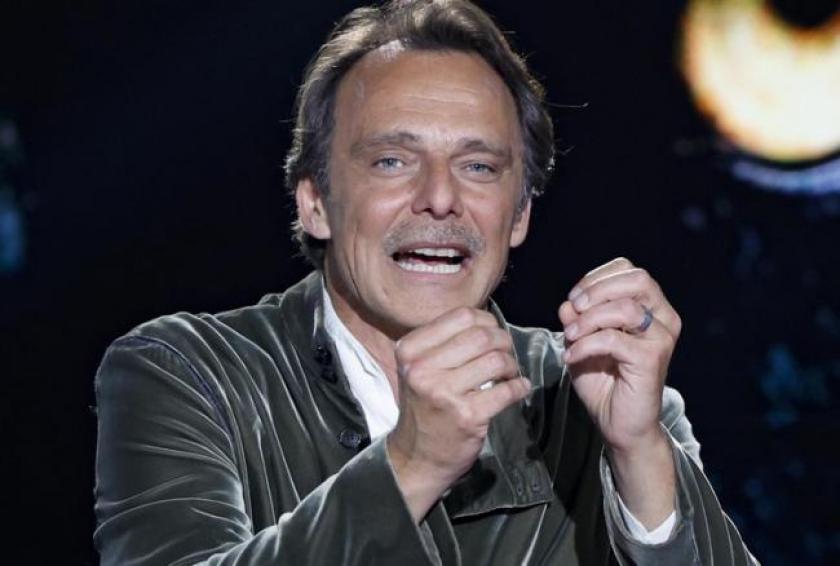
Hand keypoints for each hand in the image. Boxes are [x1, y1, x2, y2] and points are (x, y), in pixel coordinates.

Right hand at [387, 307, 530, 522]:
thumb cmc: (423, 407)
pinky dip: (519, 387)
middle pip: (481, 336)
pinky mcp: (466, 416)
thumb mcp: (418, 368)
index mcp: (410, 350)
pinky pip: (506, 390)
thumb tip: (488, 322)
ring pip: (495, 360)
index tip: (493, 333)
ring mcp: (443, 393)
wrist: (415, 457)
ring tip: (510, 373)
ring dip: (512, 365)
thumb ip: (444, 342)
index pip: (461, 316)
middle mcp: (422, 369)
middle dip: (503, 342)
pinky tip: (519, 388)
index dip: (487, 321)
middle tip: (507, 353)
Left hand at [559, 257, 679, 526]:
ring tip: (570, 337)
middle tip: (574, 309)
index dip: (596, 278)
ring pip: (625, 307)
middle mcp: (663, 318)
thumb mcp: (582, 341)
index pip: (628, 270)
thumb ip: (576, 318)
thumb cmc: (604, 381)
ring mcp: (661, 338)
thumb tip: (567, 303)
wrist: (619, 424)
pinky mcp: (652, 359)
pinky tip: (571, 357)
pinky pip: (614, 339)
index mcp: (650, 308)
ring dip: (589, 319)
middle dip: (597, 289)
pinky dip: (586, 344)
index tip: (574, 298)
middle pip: (637, 278)